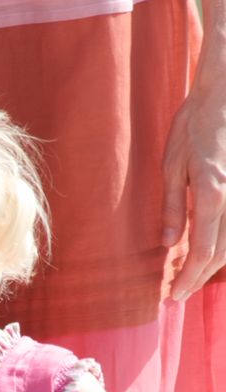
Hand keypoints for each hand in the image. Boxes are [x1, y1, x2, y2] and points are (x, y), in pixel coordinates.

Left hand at [161, 65, 225, 300]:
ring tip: (189, 278)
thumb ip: (172, 207)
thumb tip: (170, 244)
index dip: (188, 278)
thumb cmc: (194, 125)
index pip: (202, 250)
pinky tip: (207, 252)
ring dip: (212, 264)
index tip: (173, 296)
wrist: (223, 95)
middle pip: (221, 253)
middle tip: (177, 294)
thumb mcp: (171, 165)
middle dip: (198, 277)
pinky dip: (223, 244)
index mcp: (212, 195)